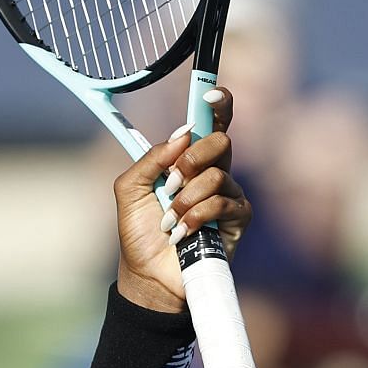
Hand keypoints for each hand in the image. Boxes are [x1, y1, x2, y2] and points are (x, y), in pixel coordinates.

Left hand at [112, 88, 251, 312]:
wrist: (148, 274)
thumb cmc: (139, 232)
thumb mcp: (129, 189)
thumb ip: (151, 158)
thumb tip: (183, 132)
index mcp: (187, 162)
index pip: (210, 126)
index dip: (217, 106)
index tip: (212, 93)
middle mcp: (212, 174)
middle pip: (220, 142)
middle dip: (192, 158)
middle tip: (171, 181)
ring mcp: (228, 196)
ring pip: (217, 175)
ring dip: (186, 198)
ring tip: (170, 219)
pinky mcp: (237, 220)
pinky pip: (224, 203)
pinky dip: (197, 216)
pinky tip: (183, 232)